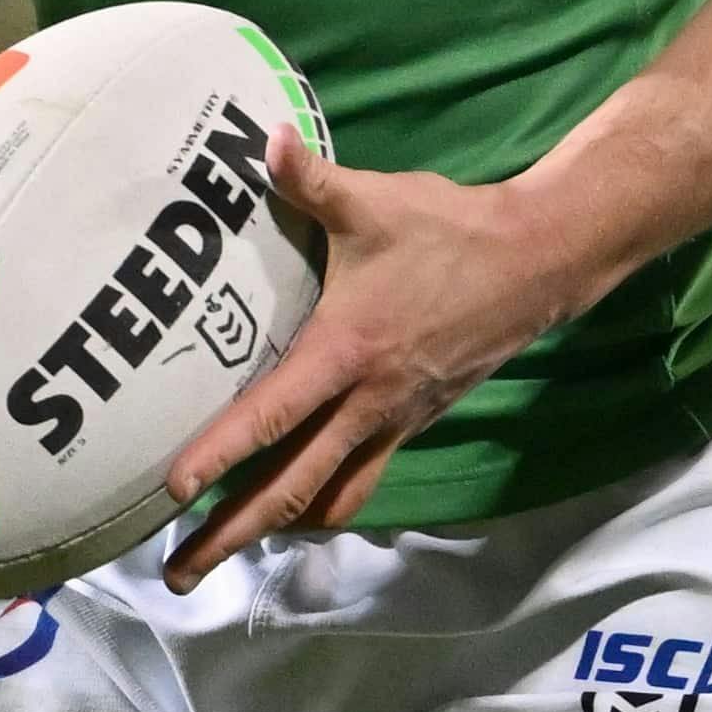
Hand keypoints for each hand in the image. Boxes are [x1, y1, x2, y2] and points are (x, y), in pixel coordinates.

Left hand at [154, 127, 577, 585]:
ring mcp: (393, 420)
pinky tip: (296, 506)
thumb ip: (310, 179)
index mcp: (345, 352)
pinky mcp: (412, 422)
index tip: (173, 491)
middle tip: (179, 571)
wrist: (538, 262)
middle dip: (233, 534)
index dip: (219, 455)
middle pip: (291, 488)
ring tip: (228, 552)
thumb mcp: (375, 199)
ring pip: (328, 496)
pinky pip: (361, 479)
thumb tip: (263, 140)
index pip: (271, 416)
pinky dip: (324, 502)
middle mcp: (365, 402)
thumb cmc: (450, 231)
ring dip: (276, 528)